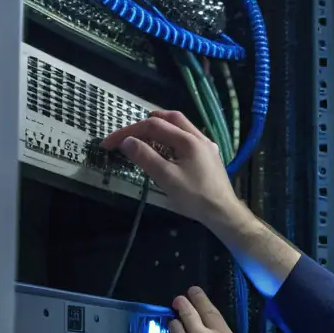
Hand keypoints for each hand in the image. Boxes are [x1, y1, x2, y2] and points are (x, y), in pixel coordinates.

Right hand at [100, 111, 236, 224]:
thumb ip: (146, 157)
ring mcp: (207, 146)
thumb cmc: (195, 197)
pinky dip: (173, 137)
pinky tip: (169, 149)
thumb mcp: (166, 178)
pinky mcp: (210, 157)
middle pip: (170, 119)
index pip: (153, 126)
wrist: (224, 213)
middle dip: (146, 122)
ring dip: (162, 127)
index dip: (128, 132)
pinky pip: (189, 138)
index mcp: (188, 140)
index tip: (110, 143)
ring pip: (182, 127)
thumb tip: (126, 141)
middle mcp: (199, 137)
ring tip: (145, 136)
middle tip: (129, 133)